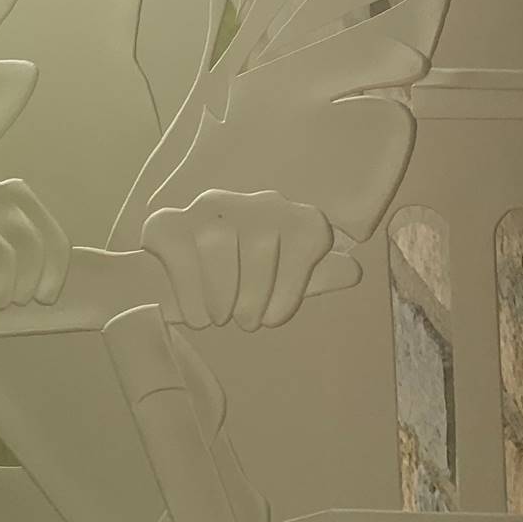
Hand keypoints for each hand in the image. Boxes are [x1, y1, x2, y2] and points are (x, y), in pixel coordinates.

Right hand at [142, 189, 333, 330]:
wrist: (166, 290)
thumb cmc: (234, 289)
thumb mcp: (278, 285)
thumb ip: (313, 277)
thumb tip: (356, 270)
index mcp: (281, 213)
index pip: (308, 232)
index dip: (294, 284)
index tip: (275, 314)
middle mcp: (243, 202)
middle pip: (263, 245)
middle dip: (253, 298)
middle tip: (244, 320)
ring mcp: (203, 209)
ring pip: (220, 246)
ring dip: (221, 299)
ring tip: (219, 316)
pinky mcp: (166, 224)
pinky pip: (185, 259)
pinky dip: (192, 298)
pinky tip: (196, 313)